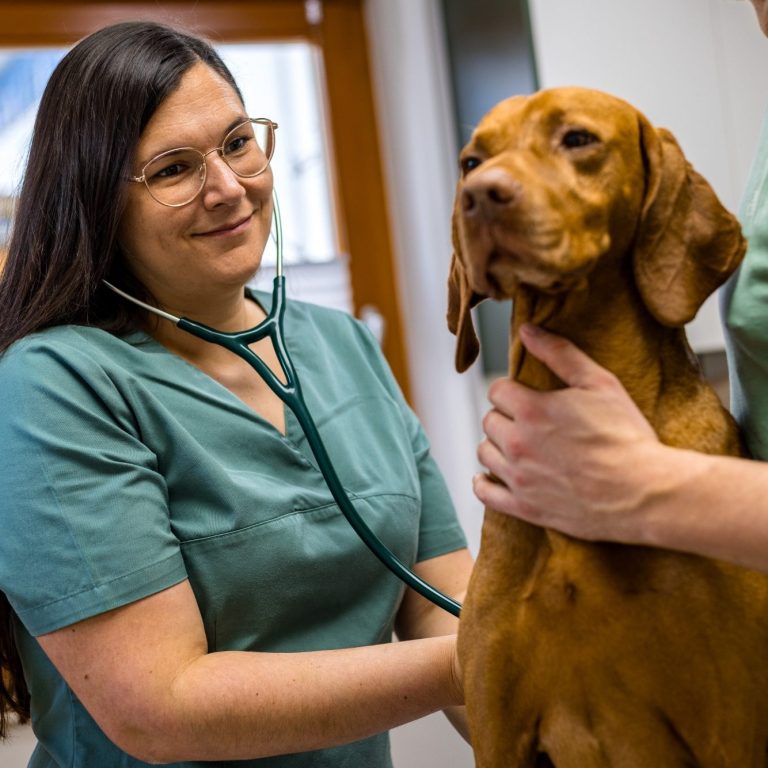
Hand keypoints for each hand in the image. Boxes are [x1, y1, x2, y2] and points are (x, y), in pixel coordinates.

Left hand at [473, 323, 664, 543]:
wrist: (644, 492)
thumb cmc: (625, 436)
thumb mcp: (599, 383)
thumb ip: (559, 352)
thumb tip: (527, 330)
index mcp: (531, 409)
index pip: (497, 390)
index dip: (513, 391)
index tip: (526, 397)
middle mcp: (517, 443)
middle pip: (489, 420)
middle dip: (505, 417)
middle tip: (528, 421)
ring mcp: (518, 477)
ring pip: (485, 452)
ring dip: (497, 446)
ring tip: (518, 445)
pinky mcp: (524, 507)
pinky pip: (485, 493)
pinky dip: (483, 484)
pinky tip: (487, 477)